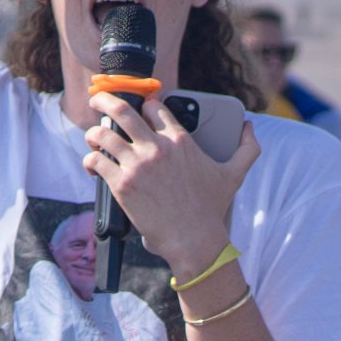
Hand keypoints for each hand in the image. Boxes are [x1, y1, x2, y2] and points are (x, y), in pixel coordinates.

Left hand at [82, 90, 253, 278]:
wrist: (193, 239)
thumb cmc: (211, 208)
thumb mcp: (234, 174)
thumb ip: (247, 148)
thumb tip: (250, 127)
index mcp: (180, 140)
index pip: (154, 107)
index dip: (142, 105)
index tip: (136, 108)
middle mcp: (157, 147)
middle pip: (122, 110)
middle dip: (105, 101)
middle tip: (97, 101)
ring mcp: (137, 164)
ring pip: (102, 134)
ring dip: (93, 134)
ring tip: (93, 138)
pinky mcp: (122, 183)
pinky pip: (96, 160)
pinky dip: (90, 160)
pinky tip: (92, 165)